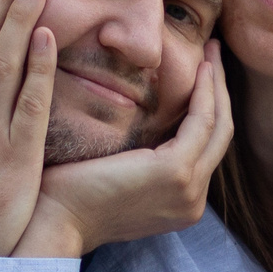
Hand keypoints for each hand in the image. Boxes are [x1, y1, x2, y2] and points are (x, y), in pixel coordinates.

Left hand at [11, 40, 234, 258]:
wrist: (51, 221)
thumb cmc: (66, 196)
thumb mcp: (114, 176)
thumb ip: (135, 157)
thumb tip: (136, 119)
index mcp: (179, 203)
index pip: (204, 149)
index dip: (208, 108)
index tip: (202, 74)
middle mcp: (192, 201)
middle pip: (220, 136)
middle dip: (220, 91)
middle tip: (215, 52)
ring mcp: (188, 189)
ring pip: (217, 125)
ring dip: (217, 84)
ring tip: (212, 51)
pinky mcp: (175, 171)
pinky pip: (201, 121)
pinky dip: (205, 91)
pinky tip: (199, 66)